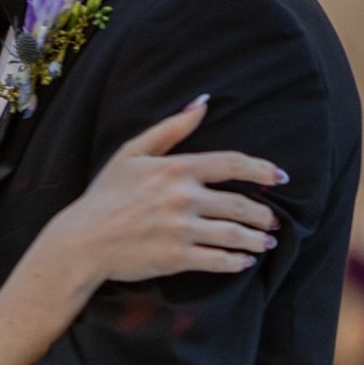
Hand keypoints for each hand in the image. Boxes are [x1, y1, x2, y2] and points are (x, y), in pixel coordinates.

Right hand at [70, 97, 285, 284]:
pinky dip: (236, 262)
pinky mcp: (176, 258)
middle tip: (274, 222)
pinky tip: (243, 261)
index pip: (231, 163)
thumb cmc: (106, 194)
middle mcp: (183, 198)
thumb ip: (171, 128)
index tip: (280, 177)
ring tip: (266, 244)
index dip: (261, 169)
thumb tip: (202, 102)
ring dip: (256, 240)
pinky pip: (218, 260)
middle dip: (264, 215)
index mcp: (175, 169)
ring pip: (234, 235)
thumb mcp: (132, 152)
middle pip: (240, 204)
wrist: (83, 240)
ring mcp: (181, 230)